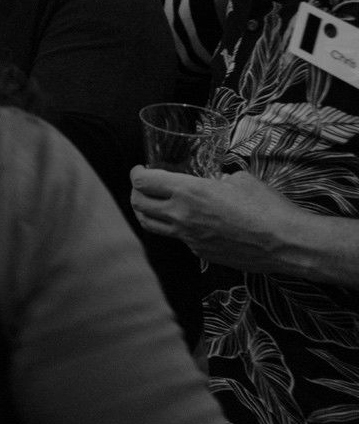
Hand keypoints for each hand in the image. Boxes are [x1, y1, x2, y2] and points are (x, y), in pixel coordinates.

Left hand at [129, 165, 317, 274]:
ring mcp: (189, 238)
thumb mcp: (239, 179)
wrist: (287, 244)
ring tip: (153, 204)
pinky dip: (175, 228)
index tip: (141, 169)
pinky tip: (188, 222)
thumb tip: (214, 180)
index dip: (137, 173)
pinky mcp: (201, 253)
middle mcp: (182, 216)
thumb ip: (217, 178)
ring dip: (146, 213)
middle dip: (136, 193)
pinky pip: (178, 239)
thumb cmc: (267, 207)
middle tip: (143, 186)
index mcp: (188, 192)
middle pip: (138, 204)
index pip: (143, 182)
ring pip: (151, 226)